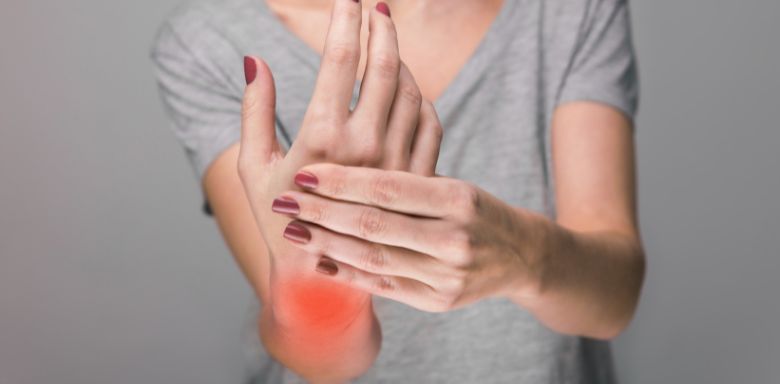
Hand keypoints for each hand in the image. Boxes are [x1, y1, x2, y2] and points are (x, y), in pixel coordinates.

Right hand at [238, 1, 441, 324]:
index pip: (340, 59)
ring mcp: (398, 164)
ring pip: (411, 91)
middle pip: (384, 67)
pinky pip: (430, 121)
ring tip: (387, 44)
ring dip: (400, 60)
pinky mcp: (419, 179)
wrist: (323, 277)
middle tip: (375, 6)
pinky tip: (407, 88)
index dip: (345, 20)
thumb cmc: (280, 220)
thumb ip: (254, 110)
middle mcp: (367, 147)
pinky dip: (421, 96)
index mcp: (323, 138)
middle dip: (381, 27)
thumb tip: (254, 60)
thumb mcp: (254, 166)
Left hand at [271, 164, 547, 312]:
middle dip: (323, 212)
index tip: (305, 173)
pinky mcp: (438, 300)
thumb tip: (345, 157)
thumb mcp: (454, 185)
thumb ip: (409, 176)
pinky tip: (320, 261)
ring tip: (295, 230)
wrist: (521, 256)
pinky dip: (348, 273)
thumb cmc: (475, 210)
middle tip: (286, 202)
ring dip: (328, 244)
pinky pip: (384, 285)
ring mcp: (447, 275)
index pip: (388, 187)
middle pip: (374, 224)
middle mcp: (454, 238)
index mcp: (457, 198)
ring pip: (374, 258)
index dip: (342, 181)